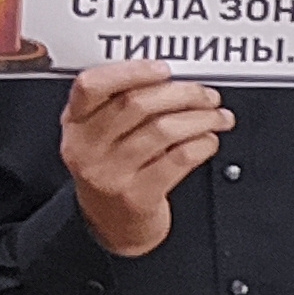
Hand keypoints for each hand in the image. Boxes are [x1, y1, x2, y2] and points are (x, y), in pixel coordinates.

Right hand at [58, 61, 229, 257]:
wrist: (111, 225)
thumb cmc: (113, 169)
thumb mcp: (100, 135)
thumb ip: (120, 103)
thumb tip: (173, 78)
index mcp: (75, 124)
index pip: (91, 85)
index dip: (131, 71)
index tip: (164, 69)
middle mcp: (86, 148)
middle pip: (136, 104)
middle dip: (183, 93)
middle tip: (208, 94)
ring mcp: (110, 174)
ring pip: (164, 129)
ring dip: (202, 118)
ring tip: (218, 116)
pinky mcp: (137, 195)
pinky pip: (180, 158)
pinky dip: (203, 143)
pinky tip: (209, 140)